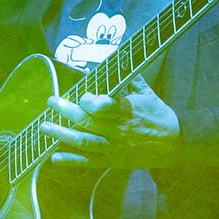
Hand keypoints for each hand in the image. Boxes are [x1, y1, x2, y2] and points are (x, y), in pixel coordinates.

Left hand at [40, 75, 182, 169]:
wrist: (174, 146)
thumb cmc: (158, 116)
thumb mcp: (148, 94)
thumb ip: (129, 78)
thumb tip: (113, 57)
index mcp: (127, 112)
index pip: (106, 106)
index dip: (91, 101)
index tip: (81, 94)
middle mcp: (118, 131)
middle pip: (88, 122)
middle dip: (67, 111)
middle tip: (52, 101)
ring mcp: (113, 147)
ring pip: (84, 141)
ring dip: (62, 134)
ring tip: (44, 127)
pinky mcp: (111, 161)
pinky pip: (88, 161)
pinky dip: (71, 160)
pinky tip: (54, 157)